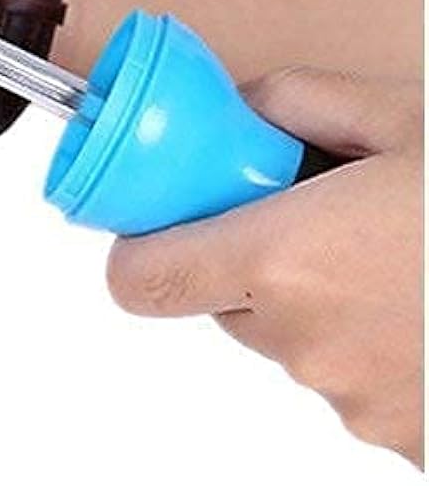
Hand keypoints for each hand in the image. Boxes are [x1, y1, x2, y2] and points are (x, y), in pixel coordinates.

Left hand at [106, 68, 423, 465]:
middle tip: (332, 222)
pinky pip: (366, 391)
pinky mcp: (411, 443)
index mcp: (288, 260)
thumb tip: (245, 107)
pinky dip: (389, 354)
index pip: (143, 280)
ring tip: (413, 264)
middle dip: (262, 264)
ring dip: (332, 310)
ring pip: (302, 348)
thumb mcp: (406, 115)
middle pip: (230, 306)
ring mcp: (364, 404)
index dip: (146, 249)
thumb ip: (300, 101)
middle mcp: (311, 344)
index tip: (169, 224)